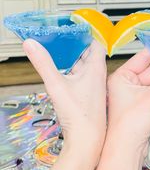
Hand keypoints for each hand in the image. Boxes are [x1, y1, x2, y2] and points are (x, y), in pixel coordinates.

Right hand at [23, 39, 106, 157]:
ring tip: (59, 55)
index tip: (73, 29)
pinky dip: (72, 73)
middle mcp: (98, 77)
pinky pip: (82, 79)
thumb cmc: (79, 115)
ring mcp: (94, 88)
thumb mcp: (56, 84)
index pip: (95, 43)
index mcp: (95, 69)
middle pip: (88, 54)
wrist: (88, 141)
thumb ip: (43, 63)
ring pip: (84, 68)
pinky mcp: (89, 98)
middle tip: (61, 40)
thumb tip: (31, 44)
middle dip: (75, 46)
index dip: (85, 34)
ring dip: (73, 60)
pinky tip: (62, 77)